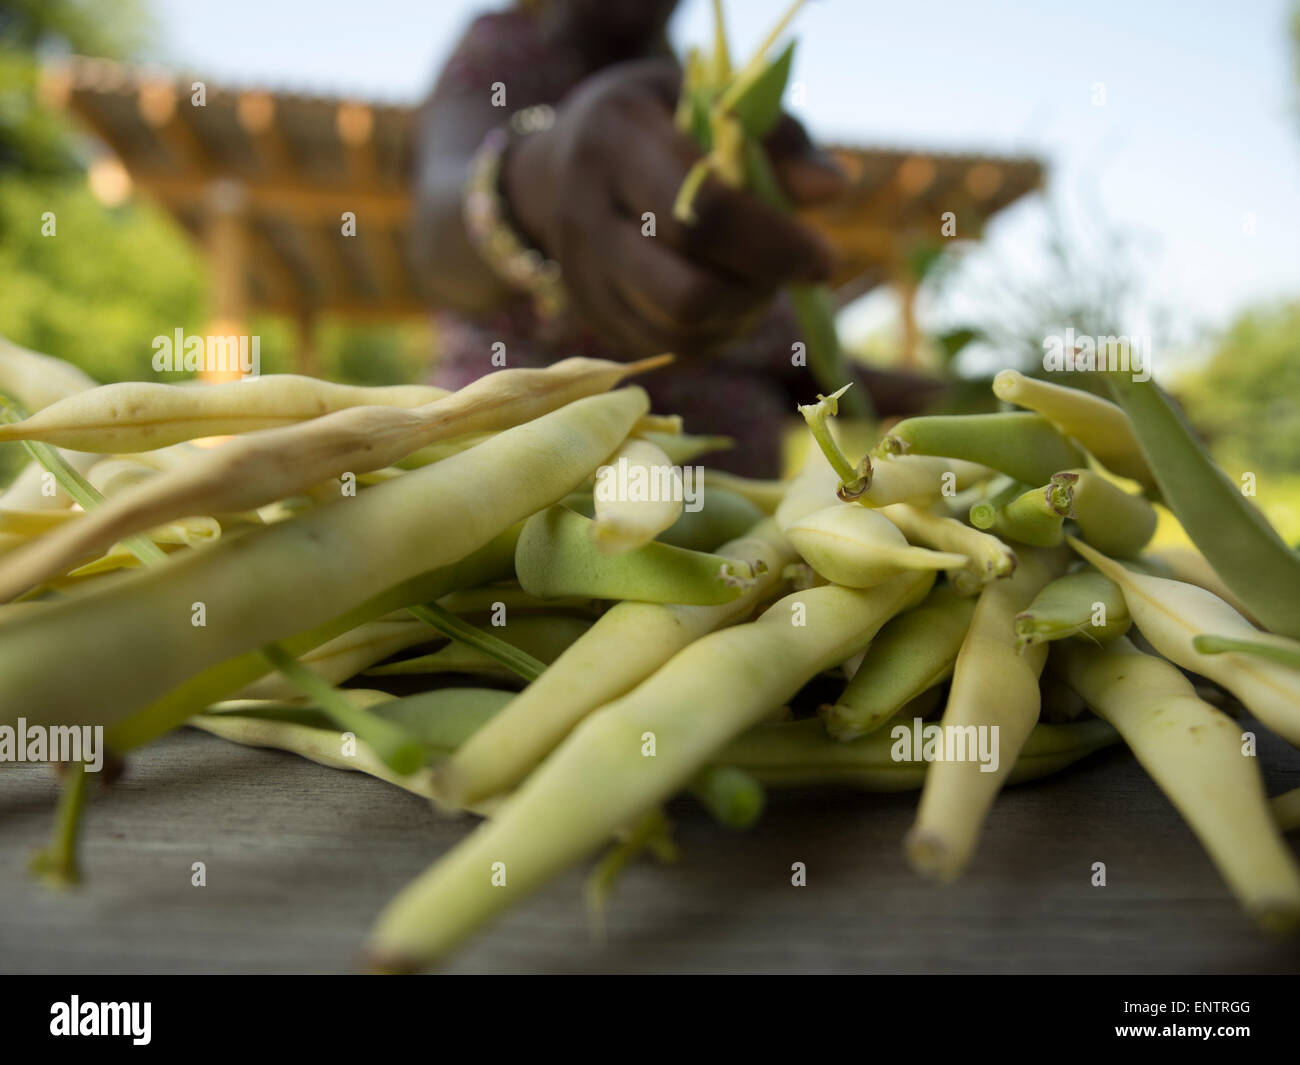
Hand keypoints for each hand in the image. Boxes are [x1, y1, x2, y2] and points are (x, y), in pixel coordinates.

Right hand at [502, 59, 845, 356]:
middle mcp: (586, 213)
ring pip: (676, 331)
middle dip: (757, 293)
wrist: (556, 165)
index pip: (701, 212)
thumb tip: (834, 190)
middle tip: (792, 273)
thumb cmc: (654, 122)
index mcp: (618, 142)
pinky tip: (731, 304)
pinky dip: (715, 336)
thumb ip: (774, 139)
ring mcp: (582, 274)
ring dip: (739, 319)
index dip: (773, 244)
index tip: (824, 255)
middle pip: (685, 292)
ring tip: (760, 284)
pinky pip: (666, 349)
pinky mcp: (590, 316)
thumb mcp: (709, 101)